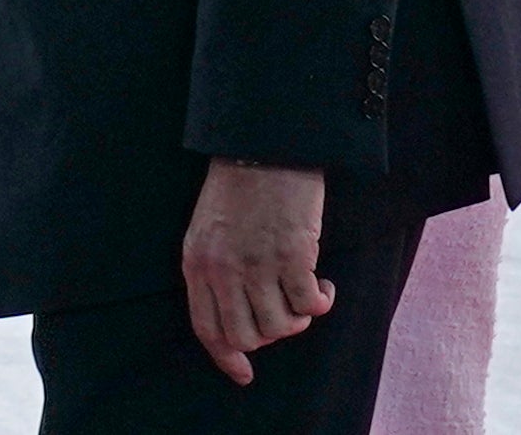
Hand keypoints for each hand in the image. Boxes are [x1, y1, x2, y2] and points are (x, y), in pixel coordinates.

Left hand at [182, 158, 331, 384]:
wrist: (263, 146)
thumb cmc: (238, 188)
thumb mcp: (208, 231)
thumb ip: (216, 272)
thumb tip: (238, 321)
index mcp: (196, 262)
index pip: (206, 327)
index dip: (226, 356)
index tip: (243, 374)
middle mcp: (223, 269)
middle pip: (247, 335)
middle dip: (270, 334)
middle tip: (284, 312)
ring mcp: (257, 264)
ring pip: (281, 327)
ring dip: (298, 318)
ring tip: (304, 291)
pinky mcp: (293, 256)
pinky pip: (310, 305)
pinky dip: (322, 301)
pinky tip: (324, 283)